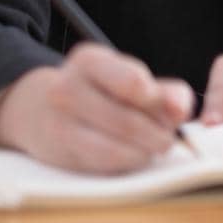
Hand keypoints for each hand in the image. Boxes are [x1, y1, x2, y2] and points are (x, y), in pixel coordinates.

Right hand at [0, 43, 194, 174]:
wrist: (42, 109)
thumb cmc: (102, 92)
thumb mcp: (132, 80)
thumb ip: (166, 92)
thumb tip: (180, 110)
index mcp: (89, 60)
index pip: (133, 83)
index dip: (160, 104)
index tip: (174, 114)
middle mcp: (68, 87)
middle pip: (128, 120)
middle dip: (158, 134)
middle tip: (167, 138)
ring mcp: (59, 121)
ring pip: (115, 146)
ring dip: (145, 151)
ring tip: (153, 146)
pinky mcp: (60, 150)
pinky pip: (103, 162)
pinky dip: (128, 161)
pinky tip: (134, 155)